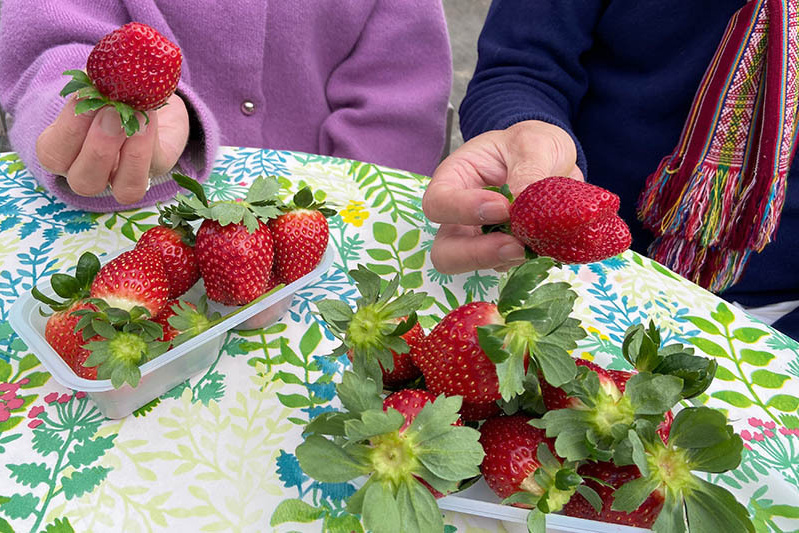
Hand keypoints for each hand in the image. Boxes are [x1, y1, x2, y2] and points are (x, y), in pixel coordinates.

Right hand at [36, 93, 188, 204]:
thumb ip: (91, 84)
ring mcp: (127, 177)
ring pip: (125, 190)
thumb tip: (96, 77)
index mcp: (65, 151)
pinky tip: (150, 118)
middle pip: (84, 181)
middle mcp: (93, 172)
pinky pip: (154, 168)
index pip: (53, 154)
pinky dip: (150, 143)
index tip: (83, 98)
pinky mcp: (159, 170)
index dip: (68, 130)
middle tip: (110, 112)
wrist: (147, 91)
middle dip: (98, 148)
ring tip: (135, 115)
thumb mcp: (95, 83)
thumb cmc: (109, 89)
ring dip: (131, 154)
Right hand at [422, 120, 582, 273]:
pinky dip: (529, 260)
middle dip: (478, 255)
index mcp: (455, 179)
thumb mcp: (533, 143)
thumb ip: (529, 170)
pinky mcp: (505, 252)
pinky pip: (510, 265)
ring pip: (479, 266)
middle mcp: (461, 216)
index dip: (464, 210)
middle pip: (445, 252)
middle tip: (515, 246)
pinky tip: (548, 241)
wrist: (552, 159)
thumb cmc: (530, 145)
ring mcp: (481, 239)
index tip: (503, 207)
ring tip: (541, 240)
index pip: (438, 203)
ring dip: (510, 258)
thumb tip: (523, 206)